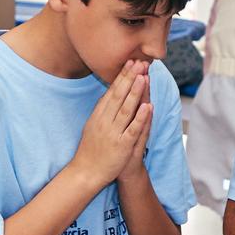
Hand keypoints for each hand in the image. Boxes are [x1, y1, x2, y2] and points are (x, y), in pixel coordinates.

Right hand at [70, 61, 150, 188]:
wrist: (86, 172)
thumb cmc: (91, 149)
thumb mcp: (93, 125)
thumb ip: (102, 110)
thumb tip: (110, 92)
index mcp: (98, 115)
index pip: (111, 92)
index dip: (121, 76)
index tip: (130, 62)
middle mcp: (104, 121)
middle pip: (118, 96)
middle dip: (129, 78)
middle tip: (139, 62)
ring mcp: (113, 133)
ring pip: (126, 109)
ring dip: (135, 92)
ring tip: (143, 77)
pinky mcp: (122, 145)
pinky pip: (133, 129)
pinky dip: (141, 118)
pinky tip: (148, 106)